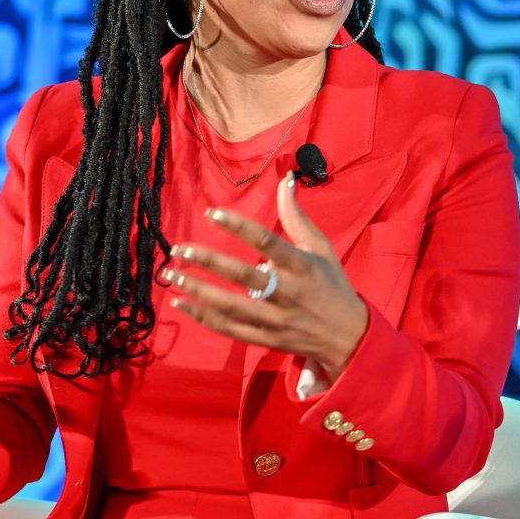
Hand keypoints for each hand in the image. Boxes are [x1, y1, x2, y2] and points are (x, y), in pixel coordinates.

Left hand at [164, 172, 369, 377]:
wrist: (348, 335)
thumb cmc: (331, 284)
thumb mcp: (320, 247)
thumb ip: (297, 216)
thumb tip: (285, 180)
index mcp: (301, 266)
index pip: (266, 242)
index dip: (238, 226)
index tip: (212, 213)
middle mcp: (287, 293)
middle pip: (243, 276)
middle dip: (208, 261)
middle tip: (179, 249)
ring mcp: (276, 320)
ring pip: (232, 306)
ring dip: (199, 291)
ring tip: (172, 275)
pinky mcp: (267, 339)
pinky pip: (230, 330)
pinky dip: (204, 318)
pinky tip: (182, 303)